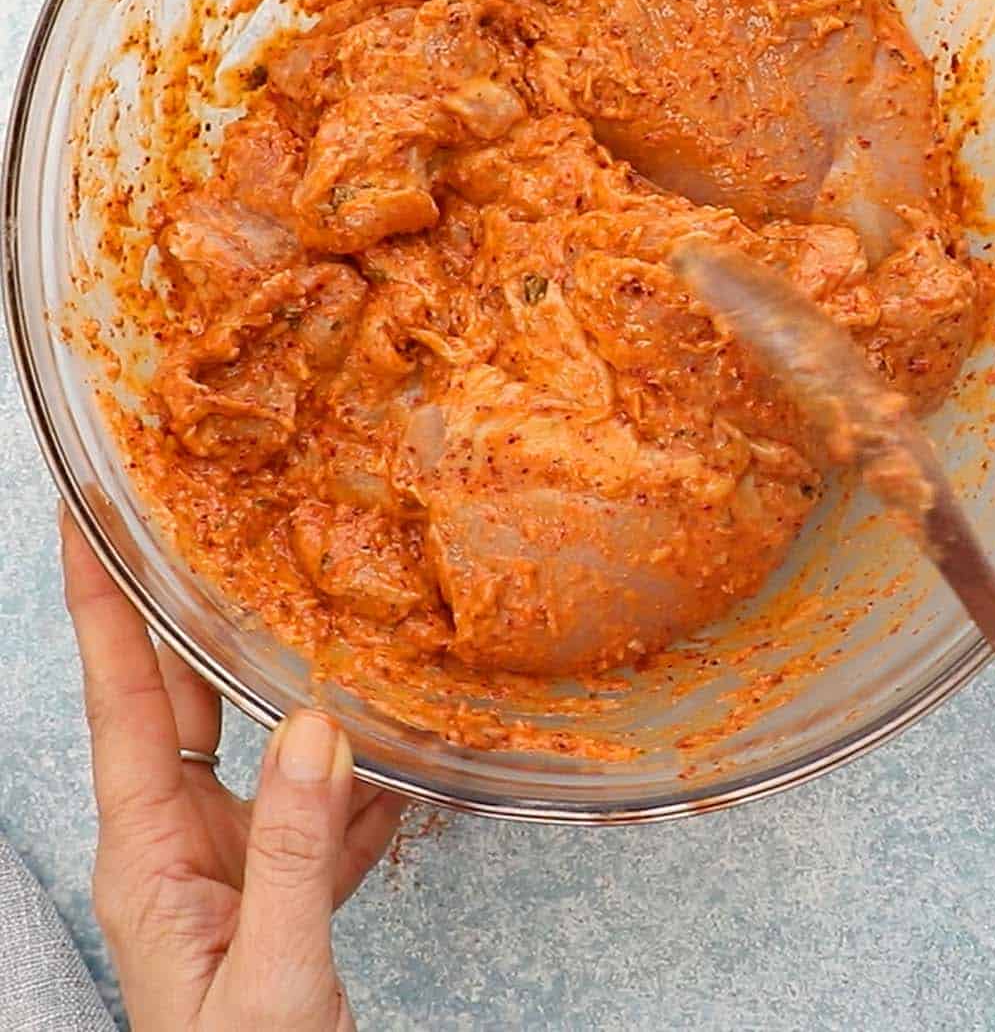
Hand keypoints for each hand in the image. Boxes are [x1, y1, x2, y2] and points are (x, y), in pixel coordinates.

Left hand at [61, 508, 405, 1030]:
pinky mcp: (277, 891)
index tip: (82, 521)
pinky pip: (318, 808)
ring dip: (300, 692)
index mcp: (150, 854)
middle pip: (186, 699)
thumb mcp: (272, 980)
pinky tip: (404, 755)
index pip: (120, 700)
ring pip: (263, 746)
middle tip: (221, 529)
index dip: (98, 605)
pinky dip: (359, 778)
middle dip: (199, 614)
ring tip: (333, 622)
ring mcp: (229, 865)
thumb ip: (297, 854)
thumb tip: (316, 728)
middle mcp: (179, 843)